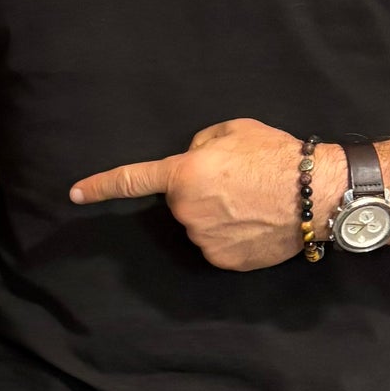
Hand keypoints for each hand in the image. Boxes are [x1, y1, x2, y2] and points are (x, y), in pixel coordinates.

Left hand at [70, 120, 347, 270]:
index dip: (100, 187)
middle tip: (237, 181)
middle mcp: (186, 212)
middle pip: (181, 202)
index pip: (131, 181)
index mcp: (182, 175)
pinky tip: (257, 223)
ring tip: (253, 201)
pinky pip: (218, 246)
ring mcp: (203, 240)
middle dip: (200, 192)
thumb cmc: (276, 156)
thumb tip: (193, 160)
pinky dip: (233, 237)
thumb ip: (200, 145)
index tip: (74, 195)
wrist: (315, 194)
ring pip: (200, 226)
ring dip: (218, 216)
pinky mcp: (223, 261)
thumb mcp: (232, 130)